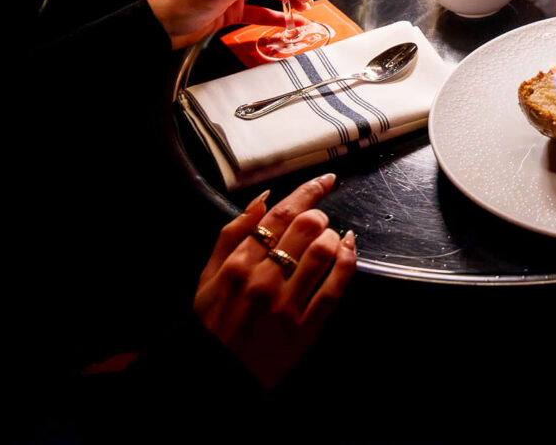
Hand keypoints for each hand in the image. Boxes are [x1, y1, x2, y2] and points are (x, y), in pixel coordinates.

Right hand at [193, 175, 356, 388]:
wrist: (215, 375)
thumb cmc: (211, 323)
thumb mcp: (207, 275)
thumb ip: (230, 235)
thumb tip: (261, 200)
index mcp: (237, 264)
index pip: (279, 214)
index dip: (307, 192)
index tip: (324, 181)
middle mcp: (262, 280)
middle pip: (305, 227)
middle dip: (319, 216)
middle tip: (319, 220)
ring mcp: (286, 304)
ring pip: (323, 251)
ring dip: (333, 237)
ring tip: (330, 239)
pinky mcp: (305, 328)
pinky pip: (335, 288)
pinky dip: (347, 262)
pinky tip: (349, 250)